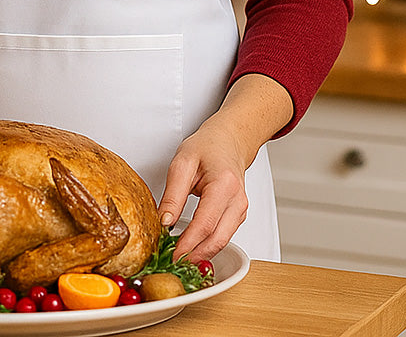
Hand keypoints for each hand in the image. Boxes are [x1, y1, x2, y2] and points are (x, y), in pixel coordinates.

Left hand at [157, 116, 249, 261]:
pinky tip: (191, 249)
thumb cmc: (207, 147)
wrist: (228, 141)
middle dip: (194, 255)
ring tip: (178, 259)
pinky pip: (223, 236)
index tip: (171, 256)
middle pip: (217, 239)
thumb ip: (173, 193)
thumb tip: (165, 222)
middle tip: (172, 264)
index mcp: (224, 185)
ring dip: (201, 253)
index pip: (205, 224)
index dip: (188, 244)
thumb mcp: (182, 162)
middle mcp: (237, 200)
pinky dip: (207, 246)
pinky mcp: (238, 216)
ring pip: (221, 241)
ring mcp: (241, 210)